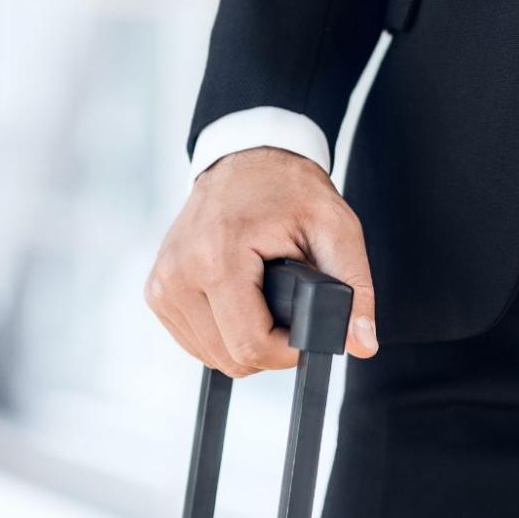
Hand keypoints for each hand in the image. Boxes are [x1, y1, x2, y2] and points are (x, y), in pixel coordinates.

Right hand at [146, 147, 378, 374]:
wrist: (247, 160)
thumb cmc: (290, 190)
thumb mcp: (337, 230)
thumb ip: (354, 289)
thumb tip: (362, 342)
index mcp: (217, 258)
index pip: (249, 345)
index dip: (288, 351)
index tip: (306, 330)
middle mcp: (178, 273)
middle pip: (229, 357)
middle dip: (269, 346)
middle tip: (289, 311)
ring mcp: (162, 283)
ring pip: (211, 356)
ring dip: (244, 341)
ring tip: (264, 299)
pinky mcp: (157, 290)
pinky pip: (195, 341)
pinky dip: (223, 333)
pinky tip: (240, 301)